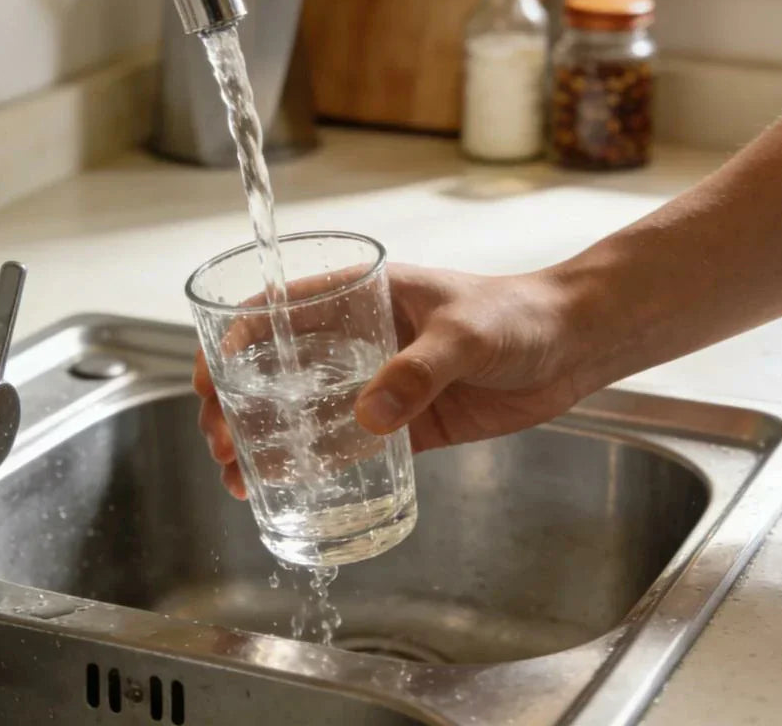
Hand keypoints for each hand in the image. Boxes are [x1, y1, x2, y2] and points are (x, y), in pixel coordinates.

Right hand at [193, 264, 582, 497]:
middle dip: (238, 401)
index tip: (208, 377)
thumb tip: (369, 419)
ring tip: (235, 476)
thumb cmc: (520, 312)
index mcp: (363, 295)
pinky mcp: (407, 421)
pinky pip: (351, 446)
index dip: (233, 340)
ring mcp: (381, 382)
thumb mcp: (464, 333)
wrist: (573, 343)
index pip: (279, 310)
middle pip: (280, 368)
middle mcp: (361, 338)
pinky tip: (287, 486)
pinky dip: (317, 465)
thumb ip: (419, 372)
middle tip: (218, 441)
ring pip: (308, 412)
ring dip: (268, 440)